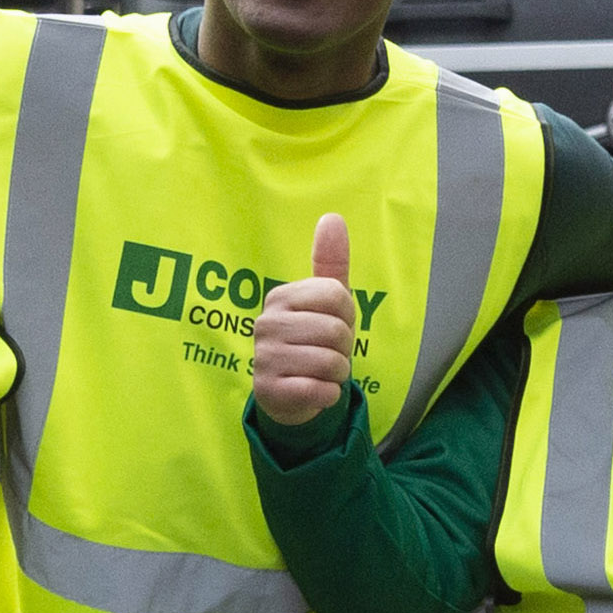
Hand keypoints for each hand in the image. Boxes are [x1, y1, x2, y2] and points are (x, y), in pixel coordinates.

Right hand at [251, 214, 359, 427]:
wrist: (288, 395)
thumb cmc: (312, 343)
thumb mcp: (325, 303)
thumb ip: (330, 262)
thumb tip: (332, 217)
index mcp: (281, 297)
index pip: (338, 295)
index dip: (347, 316)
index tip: (334, 326)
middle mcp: (267, 323)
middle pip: (336, 331)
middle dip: (343, 348)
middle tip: (327, 353)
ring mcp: (265, 357)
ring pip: (331, 362)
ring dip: (337, 374)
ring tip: (320, 372)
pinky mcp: (269, 390)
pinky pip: (320, 390)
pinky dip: (328, 395)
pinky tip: (315, 391)